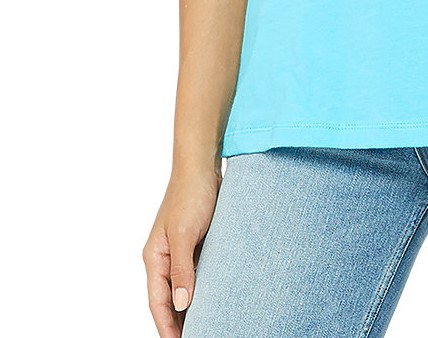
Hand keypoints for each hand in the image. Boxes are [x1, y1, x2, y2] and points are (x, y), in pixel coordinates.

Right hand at [142, 164, 221, 335]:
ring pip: (182, 287)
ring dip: (190, 306)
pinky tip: (213, 297)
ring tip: (204, 324)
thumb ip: (181, 269)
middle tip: (195, 337)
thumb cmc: (190, 194)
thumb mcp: (185, 234)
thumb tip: (180, 302)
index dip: (166, 325)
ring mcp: (179, 250)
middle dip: (177, 321)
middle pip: (167, 298)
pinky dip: (201, 287)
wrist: (202, 165)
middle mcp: (164, 257)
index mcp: (155, 257)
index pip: (157, 301)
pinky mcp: (195, 243)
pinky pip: (195, 272)